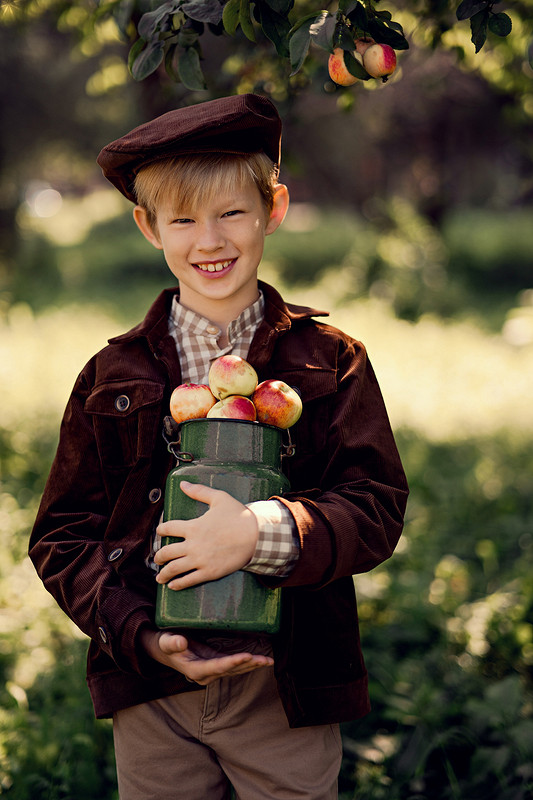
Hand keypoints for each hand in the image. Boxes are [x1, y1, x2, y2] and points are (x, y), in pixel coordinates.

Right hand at [140, 629, 272, 684]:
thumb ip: (172, 642)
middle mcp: (206, 674)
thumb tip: (181, 642)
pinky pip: (234, 665)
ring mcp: (212, 670)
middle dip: (248, 665)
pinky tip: (261, 660)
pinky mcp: (216, 663)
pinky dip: (248, 662)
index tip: (246, 656)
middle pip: (230, 670)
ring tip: (268, 661)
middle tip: (264, 660)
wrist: (164, 650)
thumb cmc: (165, 644)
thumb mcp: (165, 641)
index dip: (231, 663)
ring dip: (252, 665)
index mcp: (194, 669)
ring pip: (235, 669)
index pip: (216, 667)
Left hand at [154, 481, 258, 589]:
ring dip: (164, 574)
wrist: (256, 536)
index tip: (159, 532)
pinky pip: (189, 580)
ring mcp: (200, 560)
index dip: (161, 530)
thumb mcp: (219, 498)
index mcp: (193, 526)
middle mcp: (192, 544)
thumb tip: (182, 484)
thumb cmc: (238, 516)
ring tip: (160, 577)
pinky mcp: (209, 572)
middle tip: (156, 559)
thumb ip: (199, 491)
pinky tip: (173, 585)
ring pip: (174, 569)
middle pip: (166, 552)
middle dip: (158, 557)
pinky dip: (178, 584)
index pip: (168, 528)